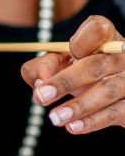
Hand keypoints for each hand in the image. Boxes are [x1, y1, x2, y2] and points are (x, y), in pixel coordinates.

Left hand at [21, 15, 124, 133]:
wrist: (111, 97)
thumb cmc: (80, 74)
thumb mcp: (59, 64)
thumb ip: (43, 66)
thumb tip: (39, 81)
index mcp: (105, 39)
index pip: (98, 28)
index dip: (83, 40)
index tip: (70, 53)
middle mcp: (122, 56)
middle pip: (96, 65)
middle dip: (65, 82)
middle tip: (41, 96)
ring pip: (108, 90)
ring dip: (79, 106)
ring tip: (55, 118)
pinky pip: (117, 113)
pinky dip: (93, 121)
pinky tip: (73, 127)